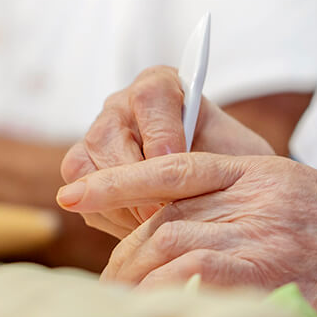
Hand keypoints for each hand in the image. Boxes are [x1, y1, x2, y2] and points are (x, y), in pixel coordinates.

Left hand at [57, 153, 316, 316]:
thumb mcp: (280, 191)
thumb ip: (228, 200)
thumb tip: (173, 228)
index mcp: (251, 170)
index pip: (171, 167)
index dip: (117, 178)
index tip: (74, 191)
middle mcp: (248, 195)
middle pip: (162, 216)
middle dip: (127, 250)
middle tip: (110, 277)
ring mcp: (256, 230)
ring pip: (168, 245)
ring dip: (136, 274)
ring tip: (121, 297)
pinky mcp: (265, 269)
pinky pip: (192, 277)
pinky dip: (162, 291)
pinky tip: (151, 305)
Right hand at [59, 66, 272, 237]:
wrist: (217, 185)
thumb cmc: (229, 164)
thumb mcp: (237, 154)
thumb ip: (219, 156)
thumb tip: (193, 172)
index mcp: (161, 88)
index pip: (149, 98)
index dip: (163, 135)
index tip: (179, 164)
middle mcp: (122, 108)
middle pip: (106, 135)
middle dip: (135, 182)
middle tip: (163, 212)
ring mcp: (98, 138)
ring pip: (82, 167)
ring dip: (116, 202)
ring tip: (150, 224)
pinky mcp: (86, 171)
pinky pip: (80, 196)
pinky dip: (106, 216)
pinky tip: (137, 227)